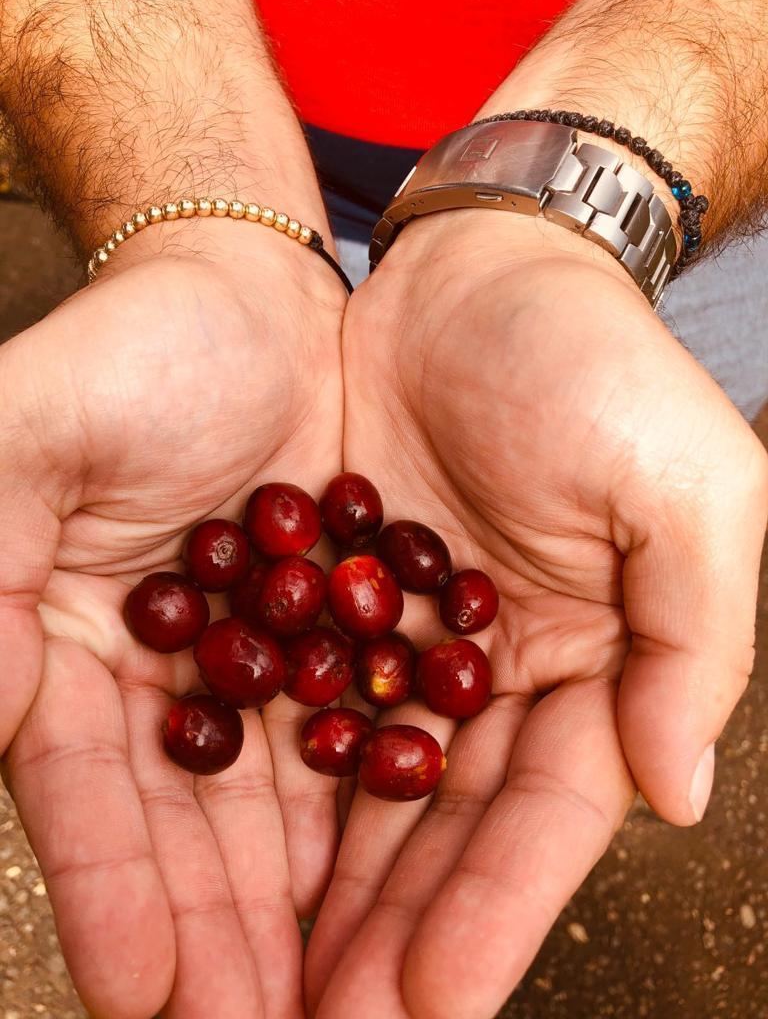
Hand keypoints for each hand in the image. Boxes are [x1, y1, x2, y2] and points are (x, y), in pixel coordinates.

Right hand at [0, 225, 346, 1018]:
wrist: (248, 296)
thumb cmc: (131, 353)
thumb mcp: (21, 440)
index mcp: (69, 649)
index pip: (87, 800)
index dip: (114, 896)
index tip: (147, 998)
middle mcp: (166, 677)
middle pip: (190, 832)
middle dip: (220, 940)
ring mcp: (259, 662)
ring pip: (280, 807)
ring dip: (301, 909)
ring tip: (341, 1000)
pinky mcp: (343, 635)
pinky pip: (360, 735)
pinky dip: (372, 811)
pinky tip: (397, 885)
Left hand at [306, 211, 767, 1018]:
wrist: (477, 270)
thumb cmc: (596, 362)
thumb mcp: (690, 488)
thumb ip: (695, 643)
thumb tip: (680, 795)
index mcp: (592, 663)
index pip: (546, 818)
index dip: (495, 915)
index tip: (437, 1007)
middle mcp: (497, 671)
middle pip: (443, 829)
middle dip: (393, 931)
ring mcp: (405, 641)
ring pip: (361, 788)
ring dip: (321, 886)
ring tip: (269, 976)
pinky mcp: (327, 598)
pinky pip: (293, 701)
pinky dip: (265, 780)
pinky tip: (226, 849)